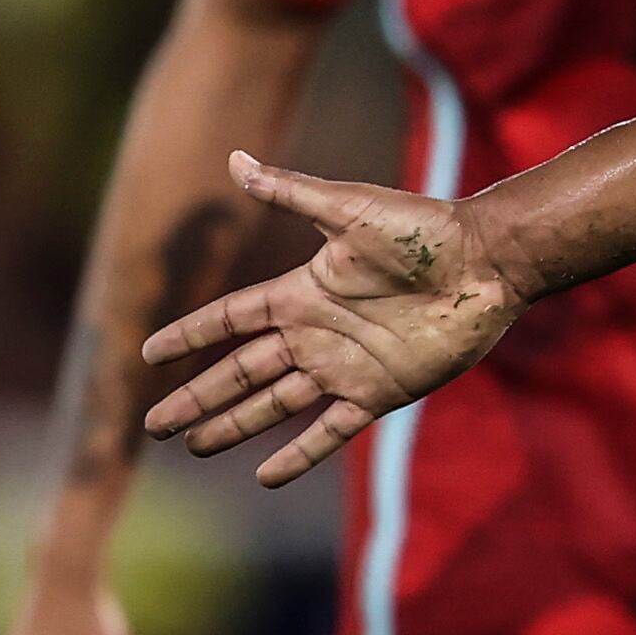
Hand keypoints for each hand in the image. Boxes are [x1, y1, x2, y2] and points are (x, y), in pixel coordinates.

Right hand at [138, 152, 524, 484]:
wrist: (486, 263)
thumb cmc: (422, 231)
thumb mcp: (348, 210)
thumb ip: (291, 194)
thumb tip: (234, 158)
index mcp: (302, 291)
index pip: (231, 319)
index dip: (191, 335)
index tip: (149, 355)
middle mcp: (316, 332)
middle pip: (241, 371)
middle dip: (198, 396)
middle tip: (153, 424)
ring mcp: (346, 365)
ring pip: (275, 403)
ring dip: (235, 425)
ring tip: (195, 445)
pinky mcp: (381, 391)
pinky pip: (331, 430)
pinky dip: (300, 453)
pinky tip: (266, 476)